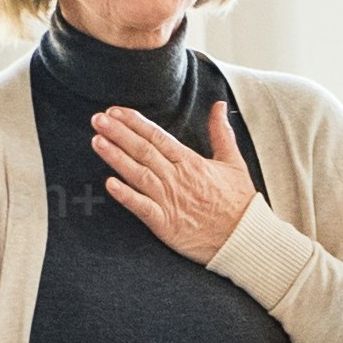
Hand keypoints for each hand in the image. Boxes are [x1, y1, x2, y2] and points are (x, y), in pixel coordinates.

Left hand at [88, 100, 262, 266]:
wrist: (244, 238)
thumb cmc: (239, 202)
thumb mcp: (234, 161)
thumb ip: (221, 132)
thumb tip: (219, 105)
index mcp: (191, 161)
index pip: (157, 136)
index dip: (134, 122)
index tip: (115, 111)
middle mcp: (177, 178)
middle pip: (143, 151)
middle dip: (118, 133)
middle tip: (97, 119)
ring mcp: (170, 201)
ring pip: (138, 174)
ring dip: (116, 157)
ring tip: (97, 141)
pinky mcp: (166, 224)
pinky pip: (142, 208)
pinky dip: (126, 196)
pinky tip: (109, 184)